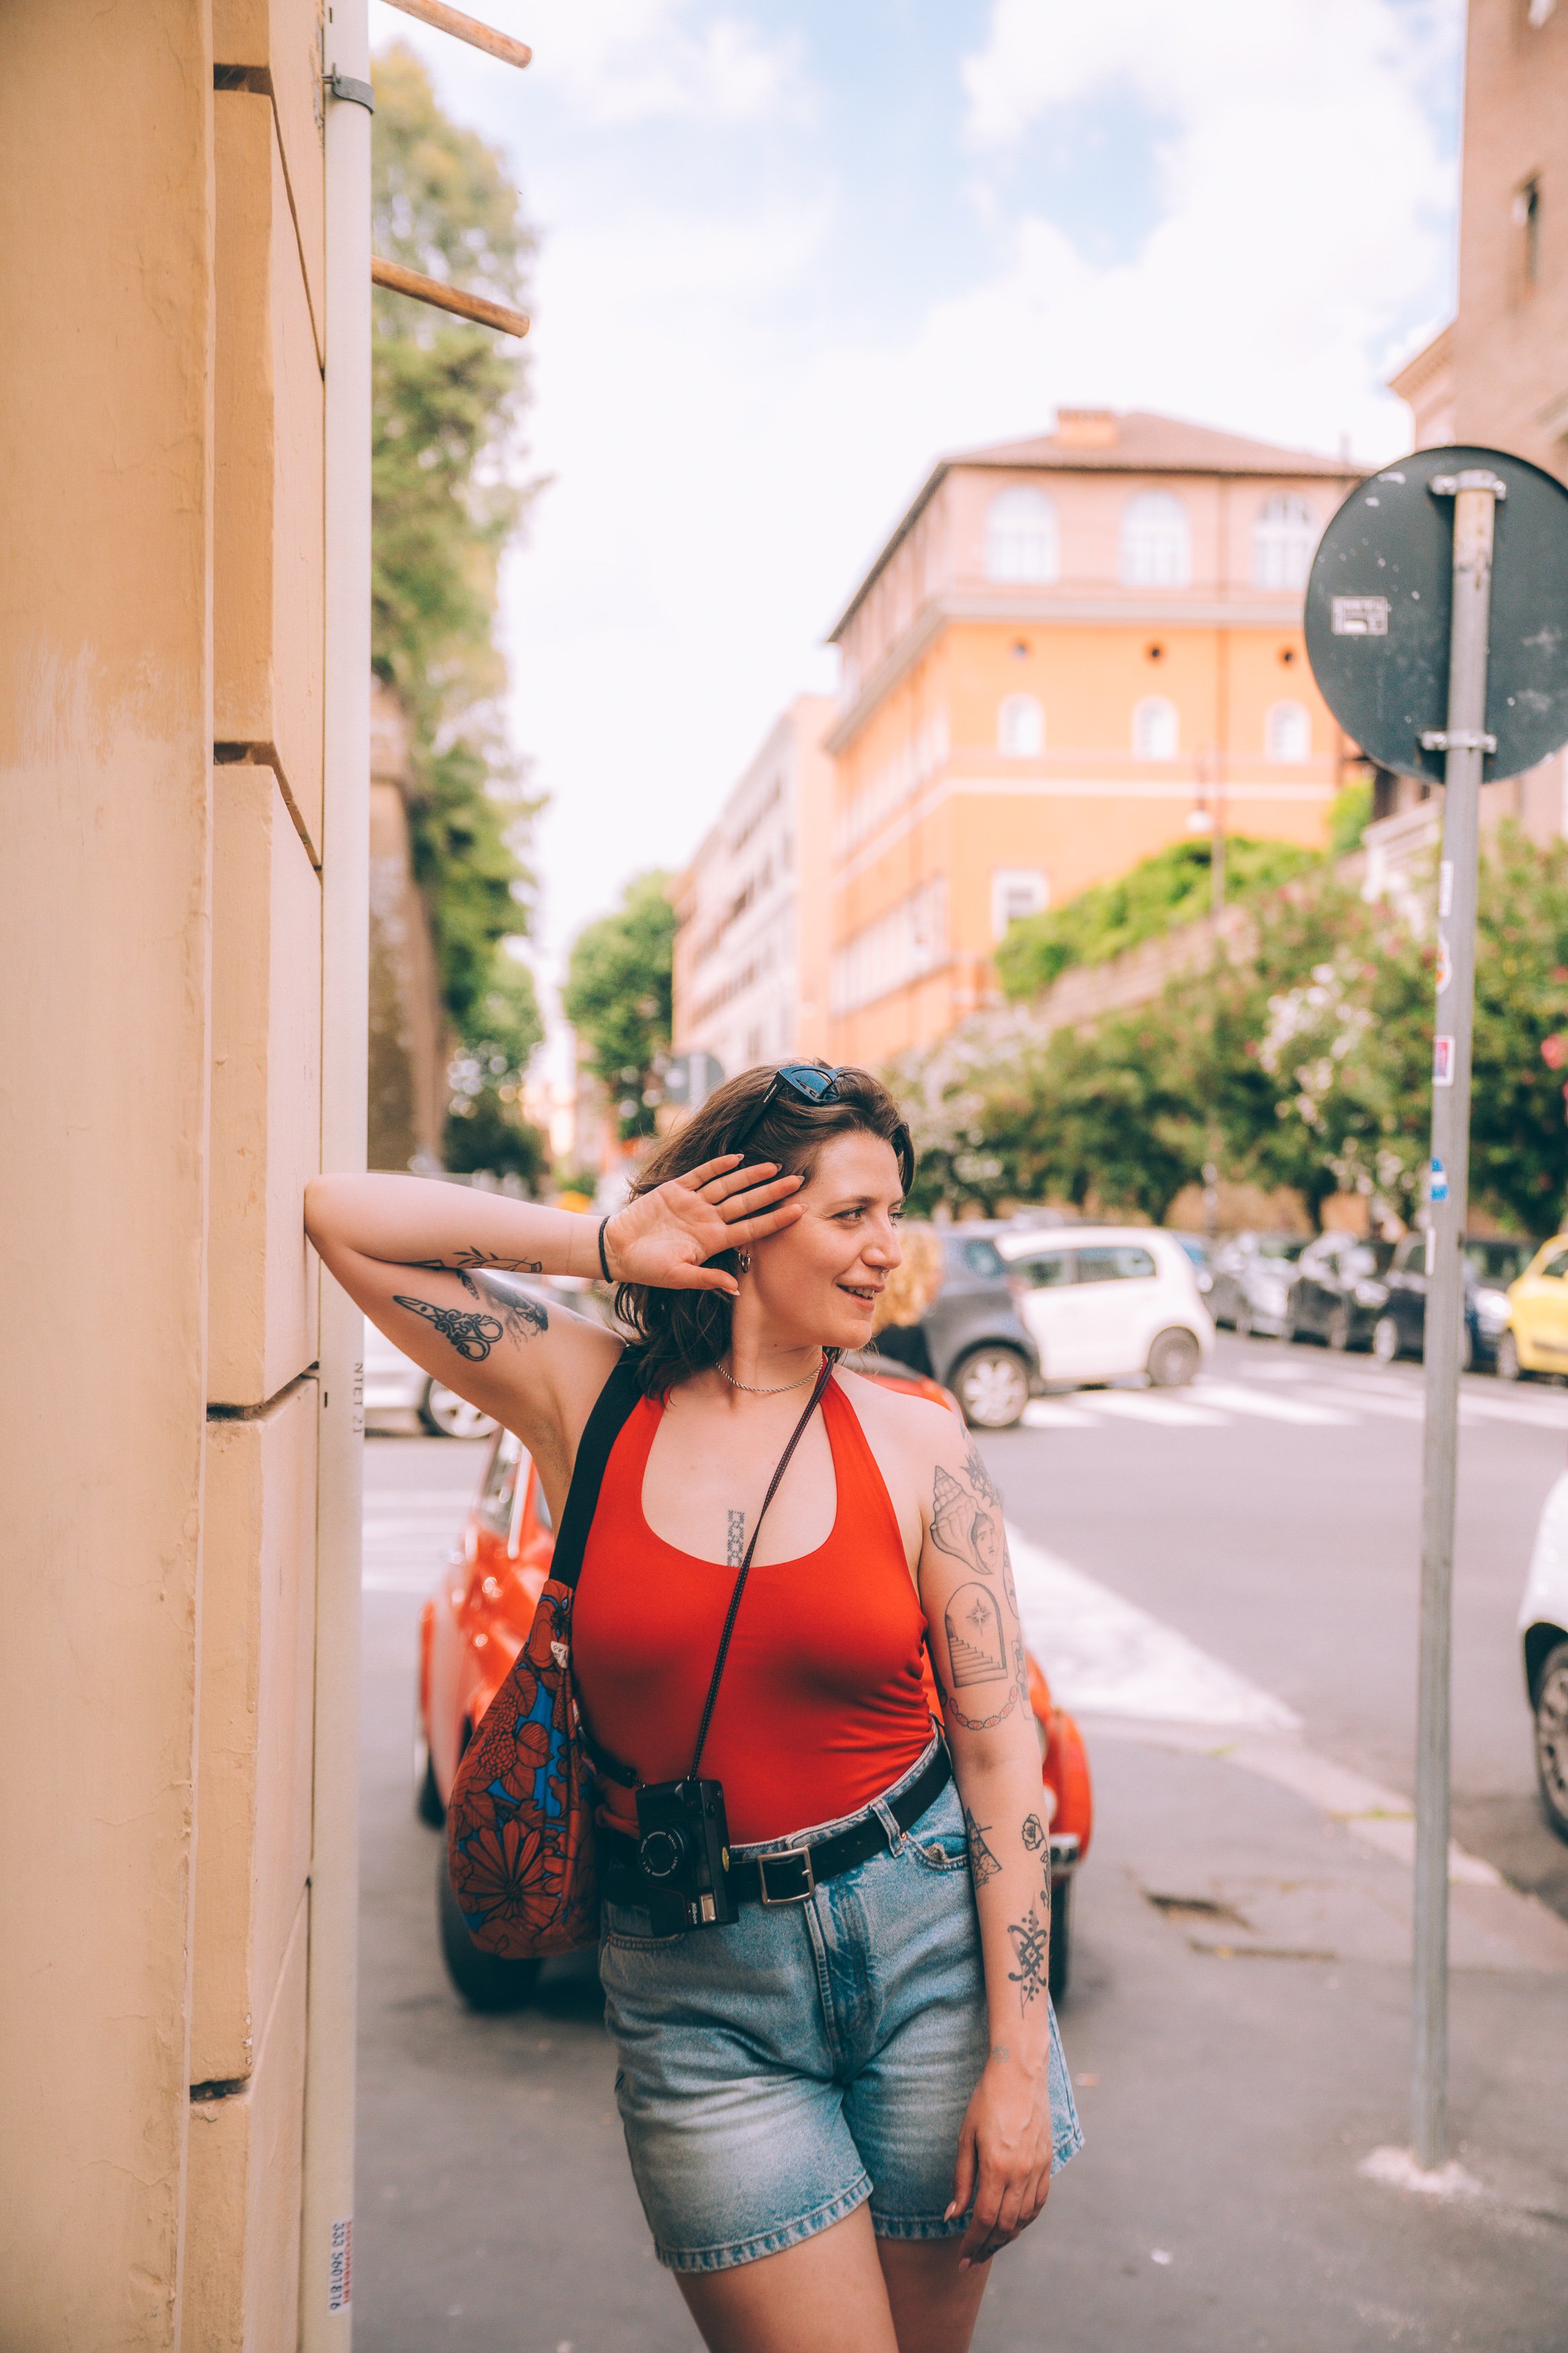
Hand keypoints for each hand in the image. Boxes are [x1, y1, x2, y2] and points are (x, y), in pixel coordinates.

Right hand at [604, 1156, 803, 1294]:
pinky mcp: (676, 1190)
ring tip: (773, 1166)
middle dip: (772, 1192)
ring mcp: (694, 1203)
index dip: (776, 1220)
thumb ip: (707, 1279)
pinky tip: (737, 1158)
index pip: (752, 1228)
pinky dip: (718, 1166)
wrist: (617, 1249)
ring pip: (728, 1186)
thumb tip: (736, 1287)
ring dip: (750, 1176)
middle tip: (798, 1181)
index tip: (799, 1211)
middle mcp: (708, 1220)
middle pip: (747, 1203)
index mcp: (713, 1241)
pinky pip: (701, 1175)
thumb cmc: (648, 1267)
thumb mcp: (678, 1277)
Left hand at [946, 2054, 1053, 2267]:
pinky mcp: (1048, 2162)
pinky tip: (1013, 2224)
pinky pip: (1039, 2202)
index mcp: (997, 2167)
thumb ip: (961, 2179)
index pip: (985, 2219)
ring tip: (989, 2246)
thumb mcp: (965, 2137)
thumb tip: (953, 2215)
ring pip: (1024, 2219)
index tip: (962, 2259)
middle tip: (972, 2261)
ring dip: (1007, 2238)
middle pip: (1005, 2226)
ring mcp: (1038, 2169)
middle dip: (987, 2248)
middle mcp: (1021, 2173)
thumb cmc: (986, 2101)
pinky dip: (1026, 2219)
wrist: (1020, 2074)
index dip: (973, 2243)